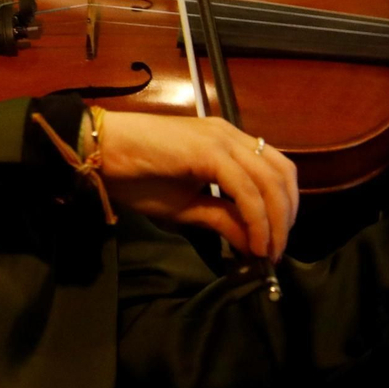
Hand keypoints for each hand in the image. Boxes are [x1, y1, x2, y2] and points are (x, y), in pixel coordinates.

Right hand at [98, 112, 298, 260]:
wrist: (101, 153)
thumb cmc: (135, 175)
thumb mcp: (186, 206)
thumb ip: (222, 218)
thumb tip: (253, 243)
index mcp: (227, 143)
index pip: (275, 170)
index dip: (283, 207)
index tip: (274, 242)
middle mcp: (230, 135)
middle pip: (282, 174)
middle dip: (286, 217)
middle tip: (276, 251)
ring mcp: (221, 140)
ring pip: (270, 182)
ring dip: (275, 222)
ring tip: (267, 252)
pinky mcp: (209, 151)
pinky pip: (246, 190)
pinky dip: (256, 219)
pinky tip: (252, 242)